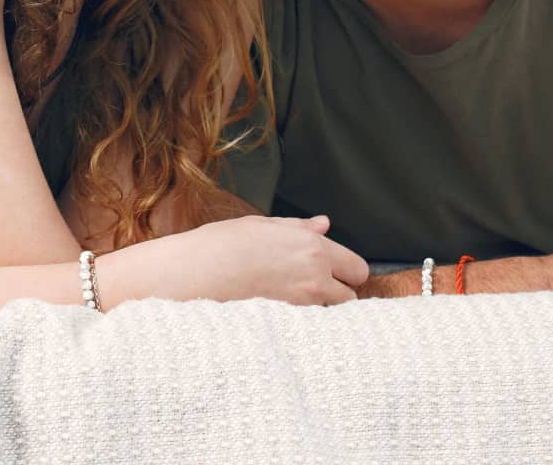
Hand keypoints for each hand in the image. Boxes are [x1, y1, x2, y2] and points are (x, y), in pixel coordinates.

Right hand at [96, 214, 370, 307]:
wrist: (194, 274)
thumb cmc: (224, 244)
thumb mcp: (263, 225)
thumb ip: (299, 228)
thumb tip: (324, 224)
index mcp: (313, 248)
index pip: (358, 268)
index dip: (347, 270)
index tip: (333, 270)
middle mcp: (315, 278)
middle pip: (351, 297)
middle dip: (338, 293)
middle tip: (314, 286)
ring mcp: (300, 306)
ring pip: (331, 314)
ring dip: (322, 309)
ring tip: (294, 300)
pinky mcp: (286, 325)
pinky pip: (308, 327)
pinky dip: (302, 322)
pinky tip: (282, 312)